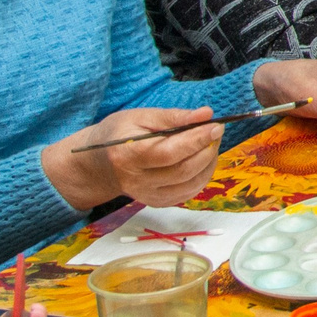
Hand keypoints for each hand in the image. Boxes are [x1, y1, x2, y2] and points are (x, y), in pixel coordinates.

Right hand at [43, 106, 222, 211]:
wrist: (99, 164)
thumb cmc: (119, 134)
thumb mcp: (140, 117)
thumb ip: (173, 116)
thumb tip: (206, 114)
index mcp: (128, 156)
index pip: (169, 153)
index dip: (197, 139)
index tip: (216, 125)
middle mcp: (137, 181)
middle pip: (183, 171)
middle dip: (207, 149)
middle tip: (216, 131)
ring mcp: (147, 195)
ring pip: (190, 184)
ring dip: (209, 163)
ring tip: (210, 143)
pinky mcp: (157, 202)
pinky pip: (188, 192)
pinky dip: (202, 175)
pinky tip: (202, 159)